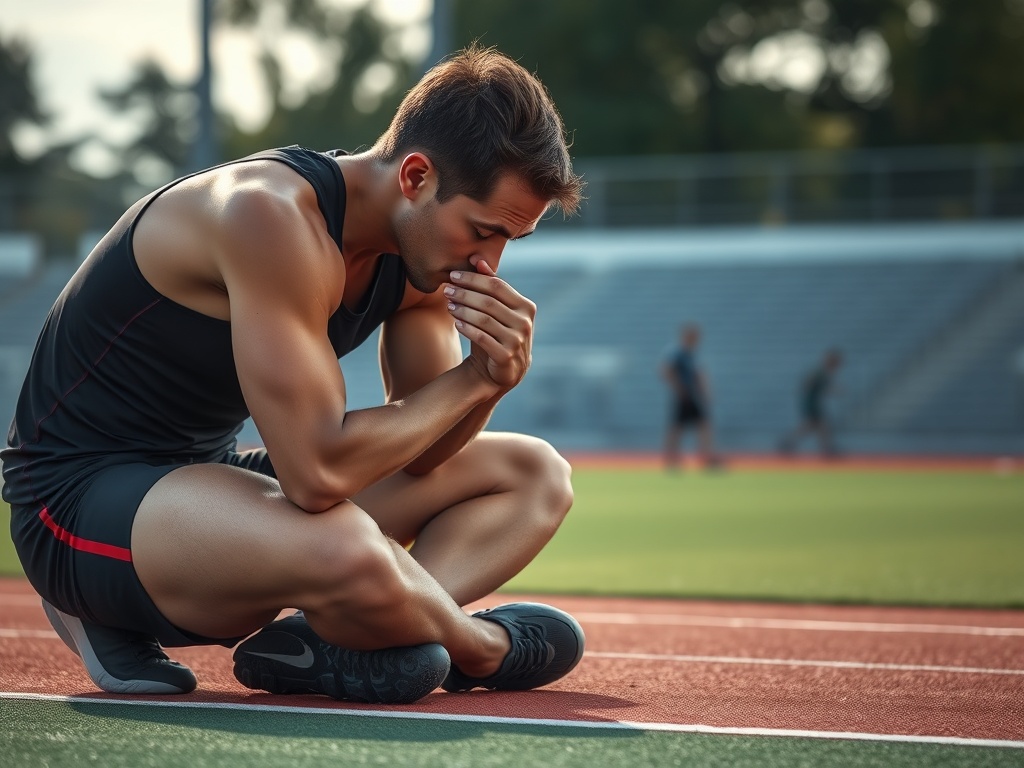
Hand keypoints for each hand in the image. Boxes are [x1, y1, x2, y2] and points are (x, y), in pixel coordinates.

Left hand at [444, 258, 534, 388]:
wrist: (503, 368)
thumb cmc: (498, 332)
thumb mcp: (497, 309)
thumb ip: (491, 285)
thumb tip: (477, 259)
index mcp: (526, 306)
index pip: (497, 285)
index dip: (473, 279)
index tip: (453, 275)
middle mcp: (525, 323)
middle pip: (489, 302)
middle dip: (464, 294)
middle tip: (447, 290)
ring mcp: (517, 340)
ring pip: (484, 319)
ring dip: (463, 310)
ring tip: (448, 305)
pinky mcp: (505, 356)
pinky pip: (482, 338)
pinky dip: (466, 328)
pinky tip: (456, 322)